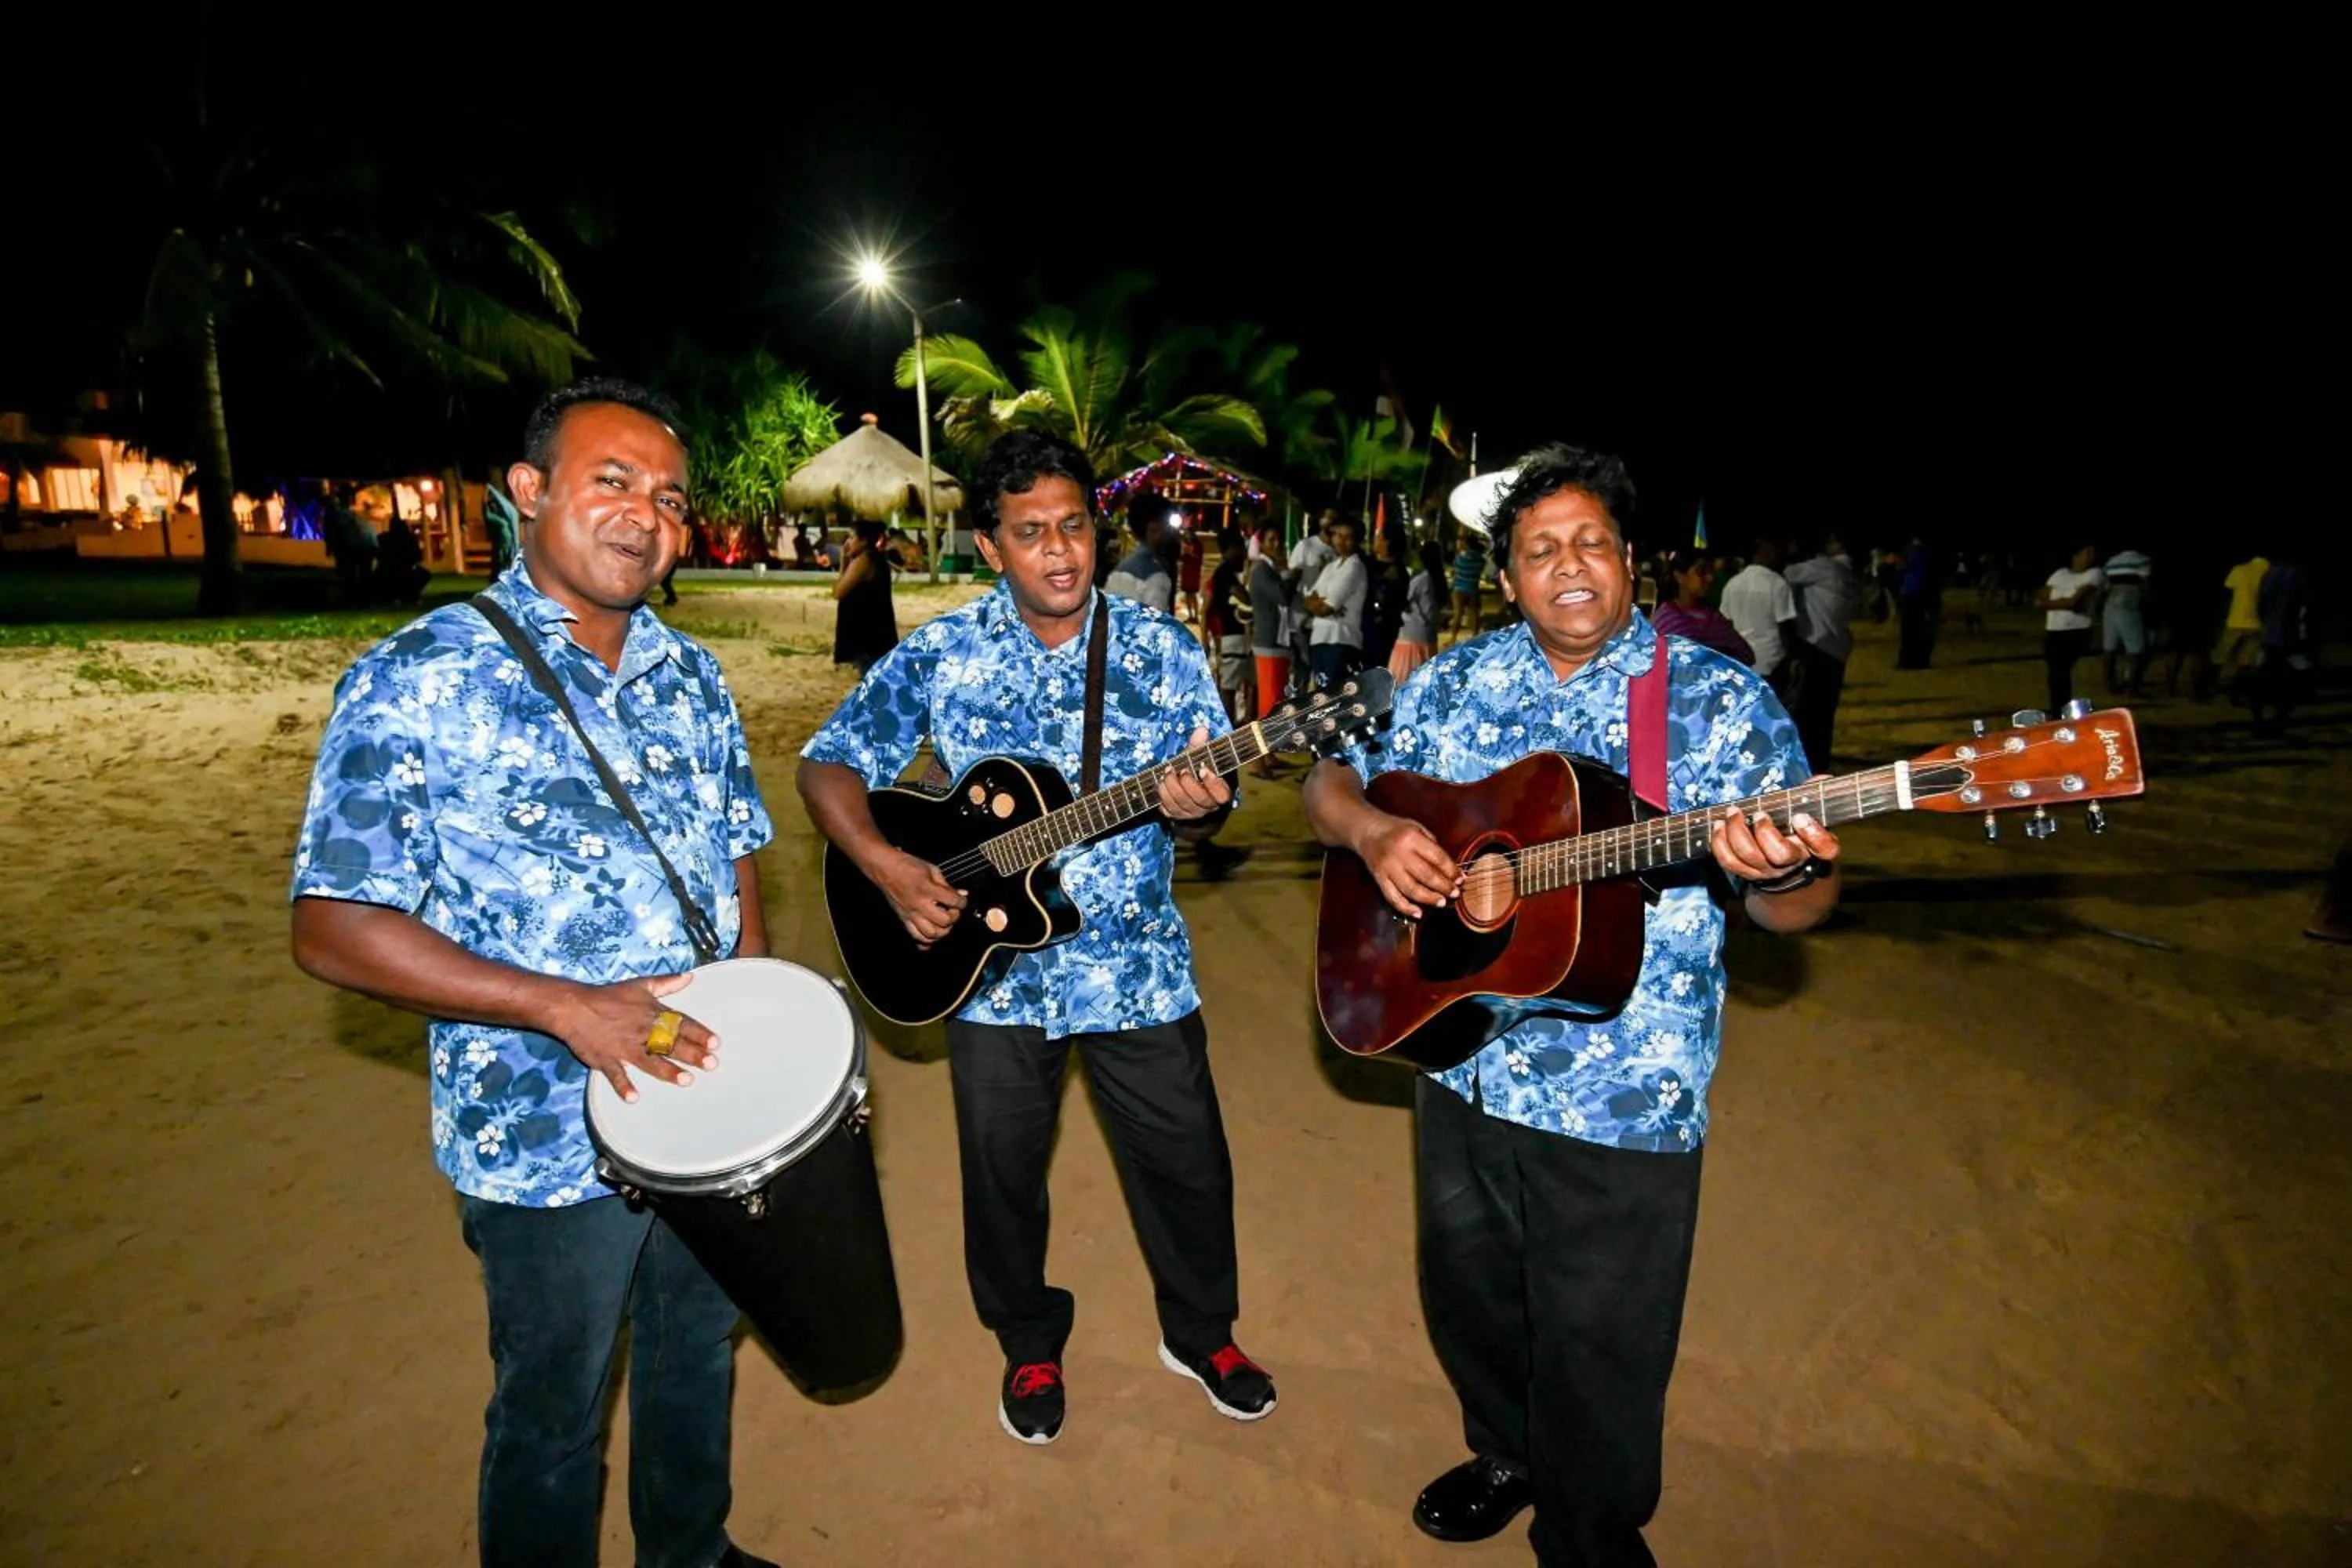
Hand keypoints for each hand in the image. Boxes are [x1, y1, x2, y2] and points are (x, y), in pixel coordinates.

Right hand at [555, 972, 717, 1104]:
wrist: (574, 1006)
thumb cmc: (609, 996)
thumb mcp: (640, 985)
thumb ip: (667, 983)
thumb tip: (690, 976)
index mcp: (652, 1013)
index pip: (680, 1024)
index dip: (699, 1034)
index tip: (716, 1043)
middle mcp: (641, 1030)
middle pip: (671, 1044)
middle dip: (692, 1054)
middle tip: (711, 1064)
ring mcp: (623, 1046)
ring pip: (649, 1060)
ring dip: (667, 1070)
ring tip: (686, 1080)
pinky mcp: (606, 1059)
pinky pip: (615, 1074)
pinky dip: (623, 1086)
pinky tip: (633, 1098)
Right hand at [873, 848, 965, 947]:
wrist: (884, 868)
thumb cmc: (907, 866)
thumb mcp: (932, 869)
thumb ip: (947, 884)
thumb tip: (962, 894)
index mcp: (927, 889)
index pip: (953, 901)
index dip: (962, 901)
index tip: (961, 900)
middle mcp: (919, 904)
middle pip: (944, 921)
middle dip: (953, 917)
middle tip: (952, 911)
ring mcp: (910, 914)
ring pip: (930, 934)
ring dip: (942, 931)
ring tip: (943, 922)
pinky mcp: (903, 919)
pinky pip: (916, 937)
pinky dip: (927, 940)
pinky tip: (932, 934)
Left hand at [1156, 727, 1232, 820]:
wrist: (1187, 791)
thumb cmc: (1196, 771)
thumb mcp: (1200, 758)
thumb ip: (1200, 746)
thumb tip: (1202, 729)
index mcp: (1220, 793)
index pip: (1221, 794)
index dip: (1212, 783)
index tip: (1202, 769)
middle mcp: (1207, 807)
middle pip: (1199, 800)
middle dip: (1188, 784)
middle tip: (1181, 770)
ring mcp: (1191, 813)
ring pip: (1182, 805)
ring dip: (1172, 787)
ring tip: (1167, 772)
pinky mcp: (1176, 816)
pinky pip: (1169, 810)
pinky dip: (1163, 797)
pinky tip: (1161, 784)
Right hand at [1356, 811, 1462, 917]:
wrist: (1367, 831)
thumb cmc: (1396, 829)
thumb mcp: (1416, 827)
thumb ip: (1431, 845)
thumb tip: (1449, 868)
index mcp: (1411, 837)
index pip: (1437, 857)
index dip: (1451, 870)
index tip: (1461, 879)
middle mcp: (1399, 853)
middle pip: (1426, 875)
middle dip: (1444, 886)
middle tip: (1455, 893)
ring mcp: (1387, 868)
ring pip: (1411, 889)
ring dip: (1429, 898)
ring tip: (1442, 902)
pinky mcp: (1379, 879)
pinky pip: (1392, 897)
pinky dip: (1406, 908)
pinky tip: (1418, 913)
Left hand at [1709, 788, 1841, 885]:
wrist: (1784, 866)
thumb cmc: (1795, 831)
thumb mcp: (1809, 815)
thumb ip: (1811, 797)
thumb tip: (1820, 779)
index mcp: (1814, 847)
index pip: (1824, 847)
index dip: (1813, 833)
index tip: (1800, 816)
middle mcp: (1792, 862)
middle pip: (1779, 855)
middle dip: (1765, 832)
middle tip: (1759, 814)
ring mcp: (1768, 870)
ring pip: (1750, 857)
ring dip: (1737, 833)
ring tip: (1732, 813)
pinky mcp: (1746, 872)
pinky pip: (1729, 862)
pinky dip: (1720, 843)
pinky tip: (1718, 825)